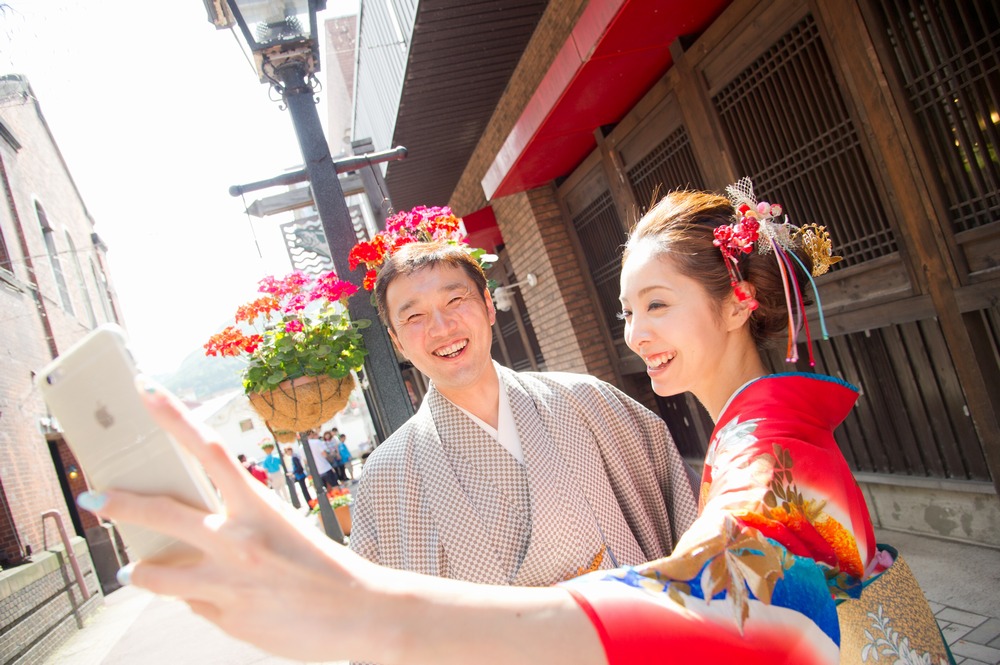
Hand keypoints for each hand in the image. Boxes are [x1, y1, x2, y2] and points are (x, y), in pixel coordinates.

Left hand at [76, 379, 377, 661]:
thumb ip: (239, 528)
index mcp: (258, 509)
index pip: (209, 449)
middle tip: (94, 497)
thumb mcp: (285, 530)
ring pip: (156, 573)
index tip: (145, 390)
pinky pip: (191, 604)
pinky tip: (209, 598)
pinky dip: (193, 598)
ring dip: (139, 570)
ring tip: (130, 569)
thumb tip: (194, 540)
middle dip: (119, 504)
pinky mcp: (224, 618)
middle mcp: (235, 542)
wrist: (361, 614)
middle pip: (160, 513)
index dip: (173, 416)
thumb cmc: (326, 567)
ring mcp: (225, 583)